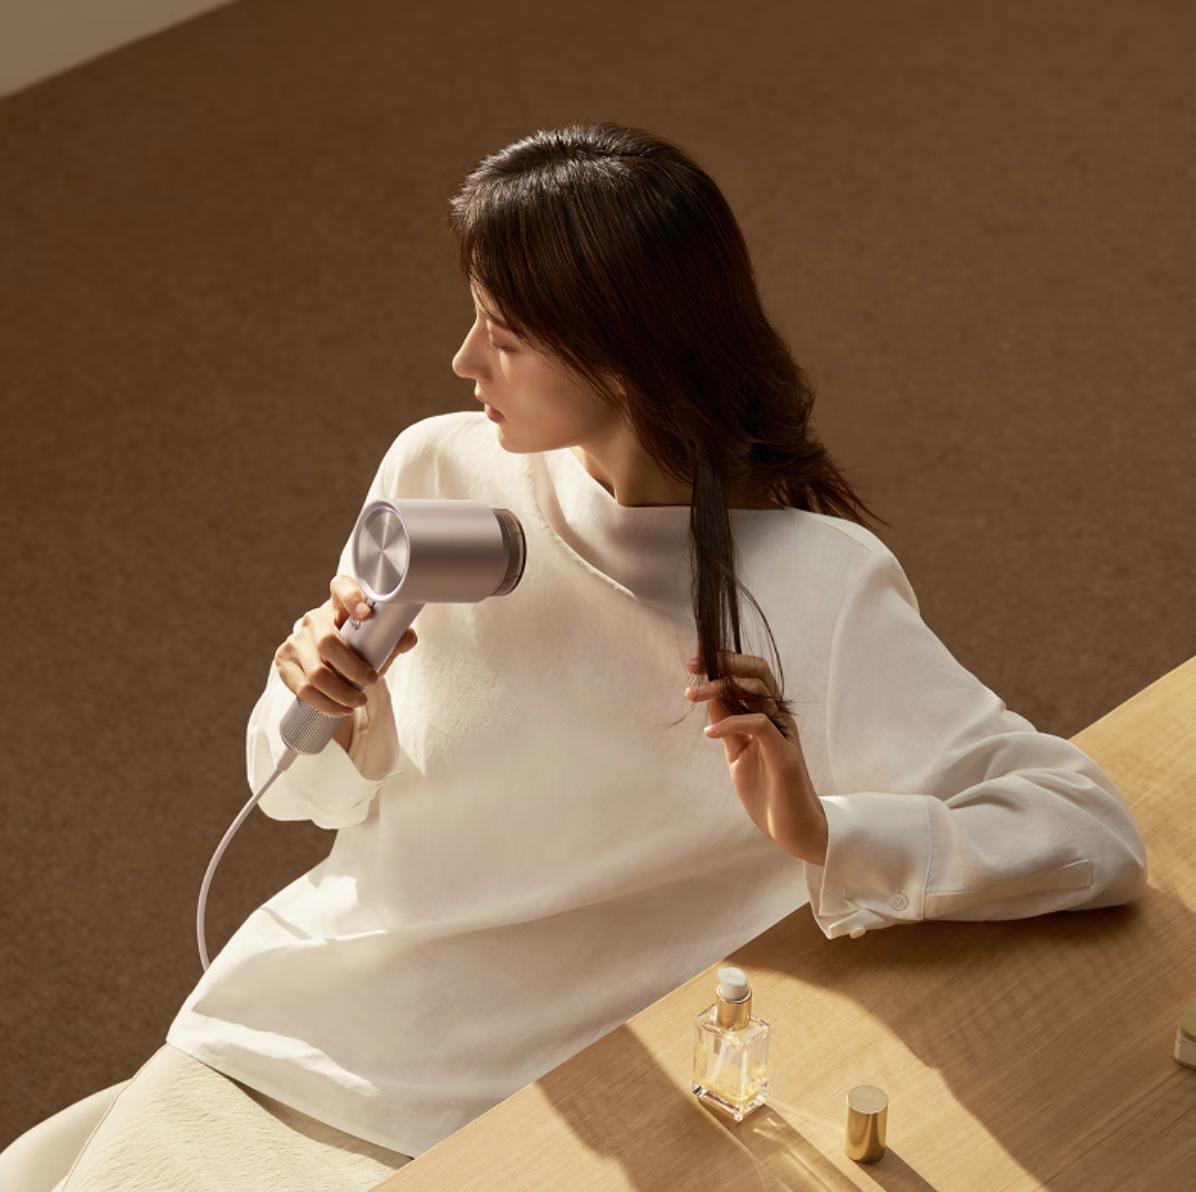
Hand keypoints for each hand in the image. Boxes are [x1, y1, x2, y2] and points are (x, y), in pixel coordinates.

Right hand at [273, 575, 417, 717]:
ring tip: (359, 702)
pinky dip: (325, 703)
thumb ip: (395, 638)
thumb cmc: (360, 646)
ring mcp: (296, 639)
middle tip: (372, 681)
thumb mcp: (378, 641)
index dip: (351, 598)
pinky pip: (303, 688)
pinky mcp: (284, 660)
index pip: (341, 588)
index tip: (366, 614)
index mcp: (339, 603)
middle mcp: (314, 618)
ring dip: (341, 693)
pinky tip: (341, 708)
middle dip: (353, 668)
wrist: (330, 662)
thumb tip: (407, 638)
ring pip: (316, 672)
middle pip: (328, 642)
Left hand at [686, 650, 827, 864]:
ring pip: (757, 691)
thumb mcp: (737, 753)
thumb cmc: (766, 790)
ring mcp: (784, 732)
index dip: (722, 663)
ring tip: (691, 695)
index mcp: (768, 714)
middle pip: (757, 672)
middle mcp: (778, 717)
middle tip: (692, 664)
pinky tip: (709, 733)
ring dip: (719, 688)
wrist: (790, 827)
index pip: (748, 676)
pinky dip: (730, 723)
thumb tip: (707, 698)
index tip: (693, 661)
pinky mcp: (784, 753)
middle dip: (724, 662)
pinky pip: (758, 724)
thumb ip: (727, 725)